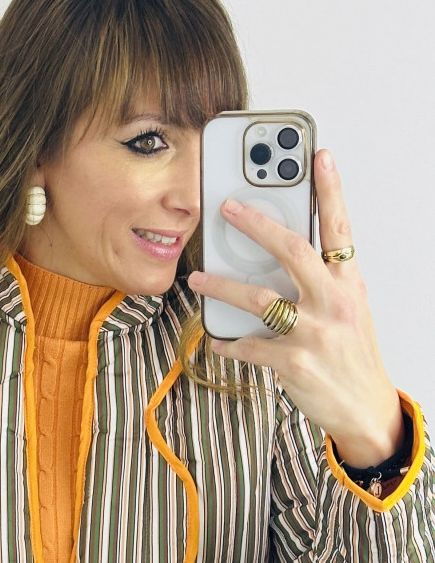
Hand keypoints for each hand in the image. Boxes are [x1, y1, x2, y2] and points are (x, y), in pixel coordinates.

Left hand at [187, 149, 404, 466]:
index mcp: (349, 282)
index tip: (318, 156)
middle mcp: (333, 301)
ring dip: (222, 285)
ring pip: (260, 297)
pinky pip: (249, 346)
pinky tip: (214, 338)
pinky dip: (227, 342)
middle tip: (228, 207)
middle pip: (292, 250)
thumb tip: (282, 255)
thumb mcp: (349, 308)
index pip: (341, 226)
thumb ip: (324, 280)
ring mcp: (314, 332)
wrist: (364, 406)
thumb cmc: (352, 354)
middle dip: (257, 224)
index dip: (330, 189)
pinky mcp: (294, 363)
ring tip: (198, 276)